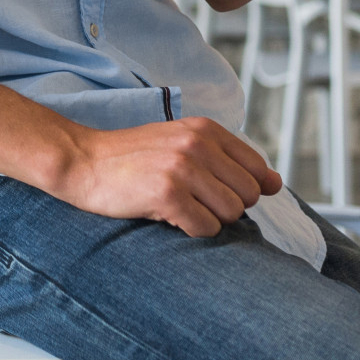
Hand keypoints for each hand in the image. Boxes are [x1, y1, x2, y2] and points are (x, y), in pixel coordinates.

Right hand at [49, 116, 281, 237]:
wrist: (82, 162)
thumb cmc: (134, 158)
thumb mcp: (183, 145)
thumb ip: (230, 161)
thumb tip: (277, 184)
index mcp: (206, 129)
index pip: (257, 171)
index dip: (237, 188)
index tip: (208, 188)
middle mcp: (198, 144)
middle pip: (247, 196)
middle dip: (223, 206)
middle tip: (188, 197)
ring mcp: (183, 168)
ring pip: (230, 215)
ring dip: (206, 219)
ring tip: (176, 204)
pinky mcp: (167, 193)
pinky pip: (206, 229)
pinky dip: (189, 229)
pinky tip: (165, 214)